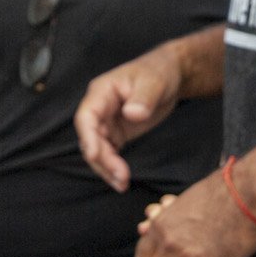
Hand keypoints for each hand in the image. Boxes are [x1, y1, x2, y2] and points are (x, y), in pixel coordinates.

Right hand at [76, 41, 186, 191]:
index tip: (95, 155)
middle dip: (102, 159)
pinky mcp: (116, 133)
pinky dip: (113, 167)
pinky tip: (122, 181)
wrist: (169, 75)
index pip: (86, 116)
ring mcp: (106, 122)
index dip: (87, 137)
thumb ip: (143, 98)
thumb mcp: (154, 82)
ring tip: (122, 184)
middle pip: (90, 138)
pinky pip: (108, 153)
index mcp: (101, 92)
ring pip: (97, 150)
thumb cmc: (159, 72)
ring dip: (106, 168)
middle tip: (120, 177)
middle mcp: (99, 108)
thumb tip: (132, 114)